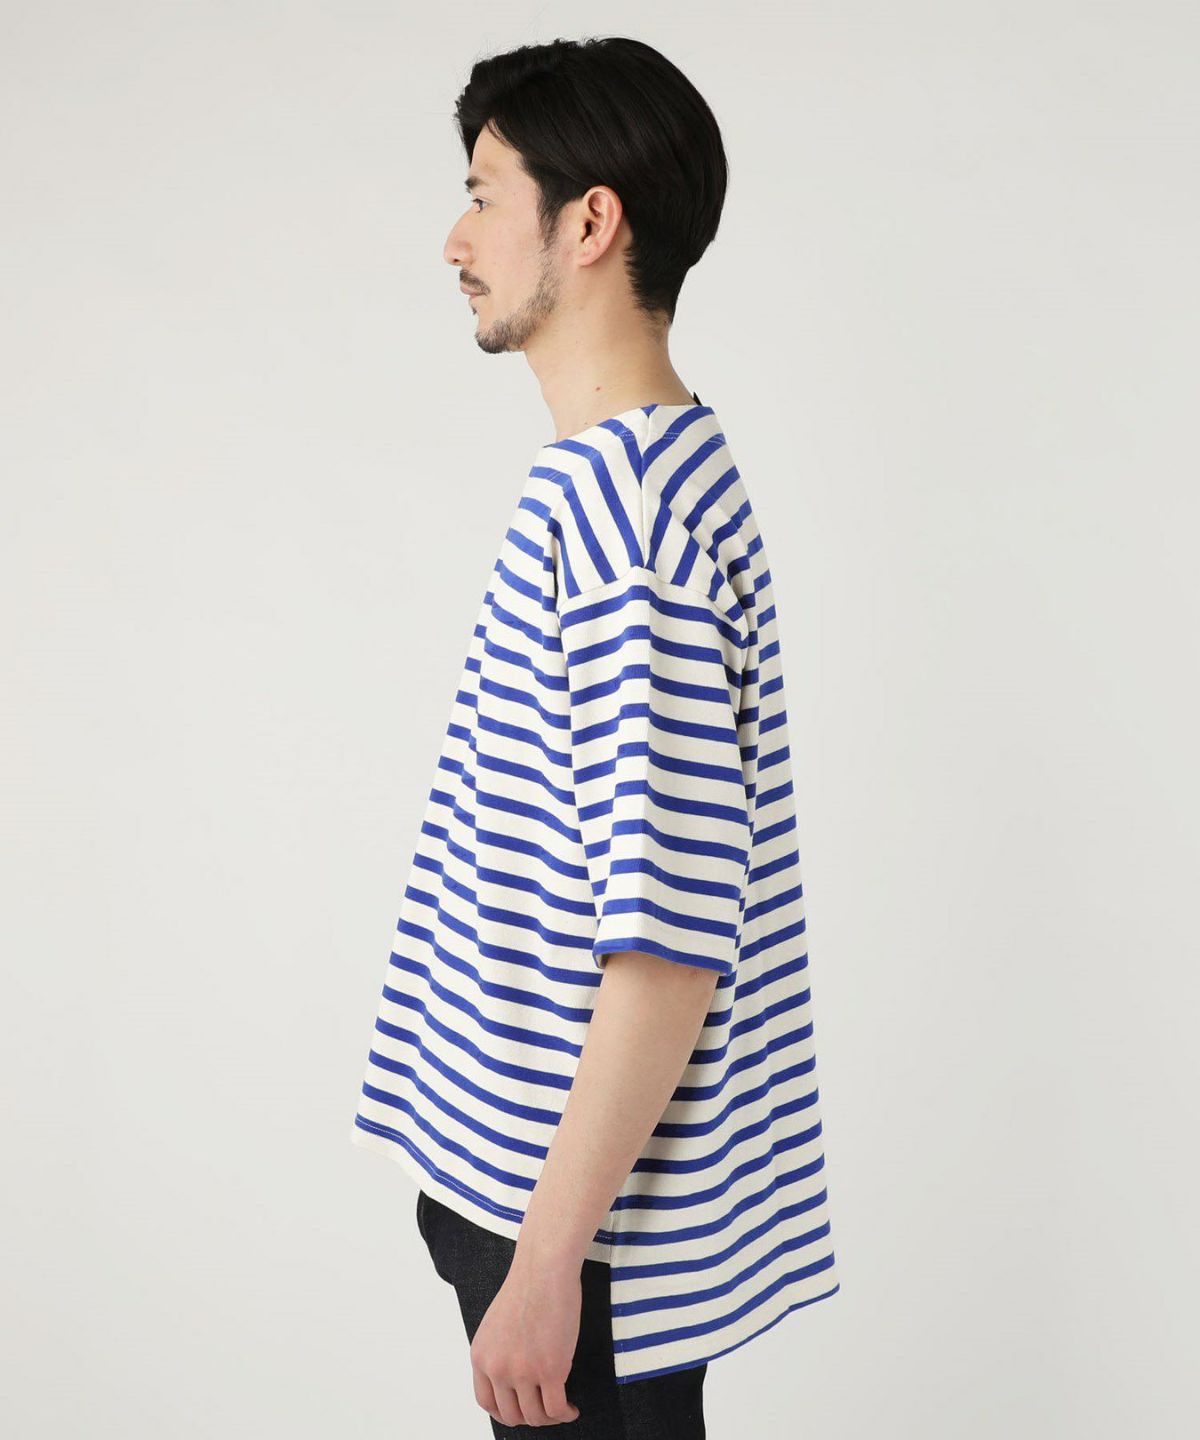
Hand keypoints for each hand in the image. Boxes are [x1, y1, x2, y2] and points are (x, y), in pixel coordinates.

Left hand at [468, 1249, 583, 1427]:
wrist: (545, 1266)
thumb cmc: (528, 1286)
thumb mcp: (497, 1324)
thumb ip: (499, 1352)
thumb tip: (512, 1378)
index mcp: (481, 1356)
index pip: (486, 1403)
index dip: (506, 1413)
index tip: (521, 1410)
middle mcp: (497, 1368)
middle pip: (512, 1415)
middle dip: (530, 1417)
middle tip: (546, 1408)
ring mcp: (522, 1371)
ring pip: (535, 1416)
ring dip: (550, 1417)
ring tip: (562, 1408)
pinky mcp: (550, 1369)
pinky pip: (556, 1408)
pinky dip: (566, 1413)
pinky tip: (572, 1408)